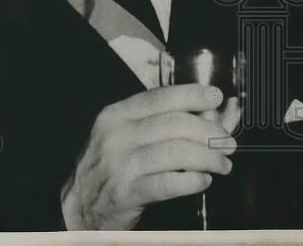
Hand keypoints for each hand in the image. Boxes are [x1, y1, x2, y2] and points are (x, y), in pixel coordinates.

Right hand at [61, 84, 236, 229]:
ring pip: (176, 152)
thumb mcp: (133, 137)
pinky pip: (168, 183)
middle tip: (227, 143)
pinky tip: (202, 181)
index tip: (216, 97)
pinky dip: (192, 181)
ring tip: (222, 164)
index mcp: (118, 114)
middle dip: (210, 132)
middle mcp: (116, 135)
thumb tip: (224, 108)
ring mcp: (118, 164)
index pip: (162, 95)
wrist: (75, 208)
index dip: (194, 94)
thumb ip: (175, 122)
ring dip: (208, 158)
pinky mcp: (124, 193)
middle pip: (175, 123)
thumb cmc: (112, 168)